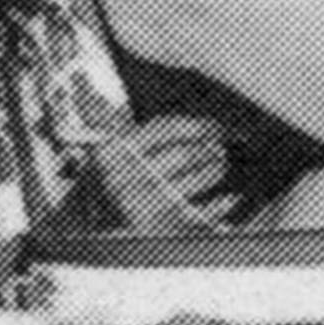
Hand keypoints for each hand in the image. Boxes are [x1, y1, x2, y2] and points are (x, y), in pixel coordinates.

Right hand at [84, 115, 235, 231]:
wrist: (93, 240)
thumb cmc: (106, 190)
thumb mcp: (105, 155)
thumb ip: (110, 123)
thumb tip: (99, 84)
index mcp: (114, 155)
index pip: (165, 128)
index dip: (195, 124)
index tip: (211, 125)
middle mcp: (128, 180)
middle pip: (186, 153)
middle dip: (209, 146)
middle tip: (219, 145)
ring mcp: (147, 206)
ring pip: (199, 177)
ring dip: (215, 168)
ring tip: (219, 163)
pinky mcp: (164, 229)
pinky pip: (203, 211)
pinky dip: (221, 203)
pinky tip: (230, 197)